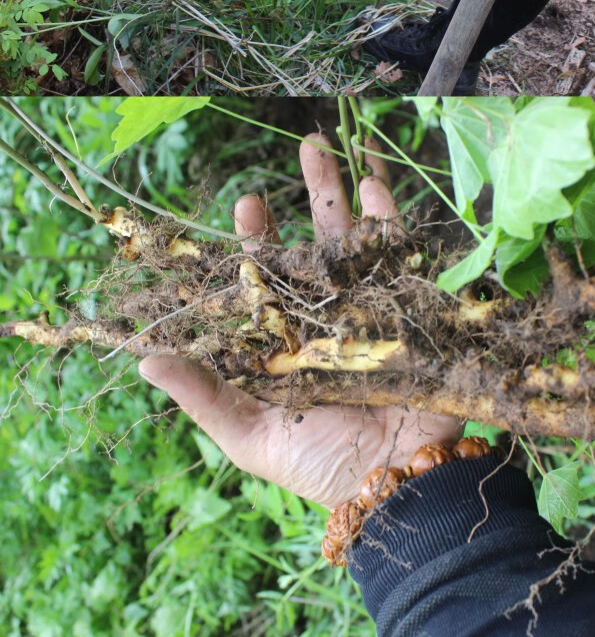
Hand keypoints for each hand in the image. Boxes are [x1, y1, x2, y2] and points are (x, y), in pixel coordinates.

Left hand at [139, 134, 461, 508]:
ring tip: (333, 149)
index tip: (246, 203)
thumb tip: (142, 360)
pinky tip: (377, 186)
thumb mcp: (248, 435)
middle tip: (305, 147)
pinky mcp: (410, 313)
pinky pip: (400, 259)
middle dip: (310, 195)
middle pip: (315, 244)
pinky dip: (390, 222)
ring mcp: (371, 310)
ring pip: (355, 240)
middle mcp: (327, 316)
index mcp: (287, 339)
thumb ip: (202, 394)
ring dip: (345, 194)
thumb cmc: (317, 467)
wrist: (397, 489)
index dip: (256, 240)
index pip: (269, 277)